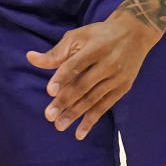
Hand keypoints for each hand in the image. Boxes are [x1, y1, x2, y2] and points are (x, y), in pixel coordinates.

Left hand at [26, 10, 160, 139]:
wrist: (134, 33)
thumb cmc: (99, 34)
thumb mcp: (77, 37)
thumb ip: (56, 52)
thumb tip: (30, 58)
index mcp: (95, 48)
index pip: (76, 65)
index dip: (62, 78)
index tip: (49, 92)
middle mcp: (108, 64)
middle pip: (83, 85)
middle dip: (65, 101)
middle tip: (49, 115)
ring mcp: (117, 78)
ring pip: (93, 99)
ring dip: (76, 114)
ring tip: (60, 125)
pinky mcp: (122, 88)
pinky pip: (105, 106)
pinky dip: (92, 120)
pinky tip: (80, 132)